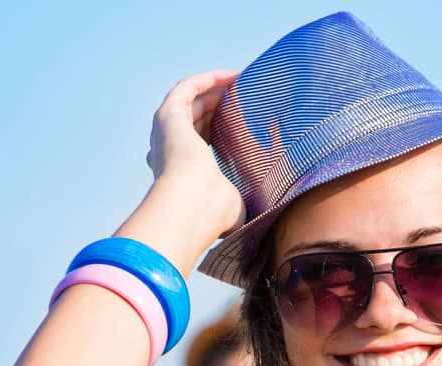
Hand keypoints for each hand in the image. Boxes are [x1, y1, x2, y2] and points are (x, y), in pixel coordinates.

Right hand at [133, 70, 245, 254]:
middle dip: (222, 106)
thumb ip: (250, 196)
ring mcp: (166, 131)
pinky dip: (208, 80)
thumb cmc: (214, 212)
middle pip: (197, 118)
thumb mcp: (239, 201)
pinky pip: (187, 88)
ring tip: (242, 83)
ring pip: (192, 101)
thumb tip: (275, 199)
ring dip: (216, 90)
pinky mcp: (167, 115)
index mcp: (182, 171)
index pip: (201, 141)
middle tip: (248, 98)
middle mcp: (169, 149)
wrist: (192, 205)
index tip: (246, 121)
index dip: (223, 127)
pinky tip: (231, 76)